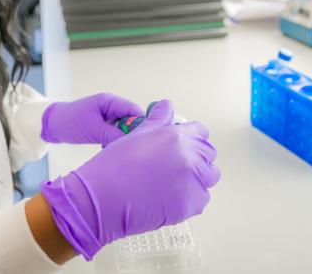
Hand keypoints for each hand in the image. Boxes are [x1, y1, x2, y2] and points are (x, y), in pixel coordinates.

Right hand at [40, 100, 220, 260]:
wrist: (103, 198)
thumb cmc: (114, 166)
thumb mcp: (137, 134)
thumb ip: (158, 120)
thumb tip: (166, 105)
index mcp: (177, 137)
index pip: (201, 132)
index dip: (191, 137)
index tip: (183, 144)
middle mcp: (190, 157)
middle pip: (208, 154)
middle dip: (196, 156)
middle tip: (175, 164)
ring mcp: (192, 182)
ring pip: (209, 177)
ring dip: (197, 177)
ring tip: (174, 182)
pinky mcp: (190, 205)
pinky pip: (201, 199)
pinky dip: (191, 198)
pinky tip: (171, 197)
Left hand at [41, 93, 143, 146]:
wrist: (53, 125)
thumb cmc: (71, 123)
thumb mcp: (94, 130)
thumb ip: (114, 135)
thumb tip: (131, 143)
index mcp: (110, 102)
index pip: (134, 111)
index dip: (142, 124)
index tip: (144, 140)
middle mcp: (112, 107)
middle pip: (131, 120)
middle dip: (131, 134)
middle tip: (129, 148)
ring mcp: (108, 116)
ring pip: (124, 129)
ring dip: (121, 140)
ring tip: (115, 149)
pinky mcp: (104, 125)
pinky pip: (115, 134)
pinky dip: (113, 142)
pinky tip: (106, 148)